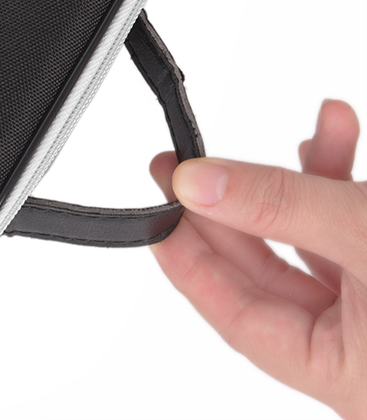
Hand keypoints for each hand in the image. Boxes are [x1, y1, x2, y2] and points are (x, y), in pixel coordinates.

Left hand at [150, 100, 366, 418]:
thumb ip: (278, 205)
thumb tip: (195, 183)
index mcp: (343, 371)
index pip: (234, 315)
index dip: (186, 256)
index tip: (153, 205)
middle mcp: (361, 354)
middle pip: (267, 273)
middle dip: (231, 205)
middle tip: (185, 160)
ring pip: (318, 242)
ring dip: (308, 177)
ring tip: (318, 127)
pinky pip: (359, 228)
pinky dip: (347, 181)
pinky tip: (344, 131)